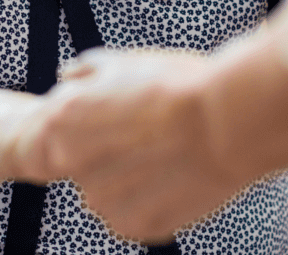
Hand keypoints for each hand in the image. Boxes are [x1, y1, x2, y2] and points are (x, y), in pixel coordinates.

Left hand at [13, 47, 251, 242]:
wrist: (227, 121)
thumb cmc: (179, 86)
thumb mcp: (125, 61)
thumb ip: (86, 72)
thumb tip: (67, 75)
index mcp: (63, 119)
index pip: (61, 130)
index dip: (99, 122)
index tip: (127, 116)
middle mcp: (72, 163)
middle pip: (86, 163)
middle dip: (113, 152)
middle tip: (152, 134)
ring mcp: (102, 199)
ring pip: (110, 192)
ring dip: (131, 181)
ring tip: (168, 154)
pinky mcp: (133, 226)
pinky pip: (135, 216)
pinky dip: (153, 202)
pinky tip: (176, 176)